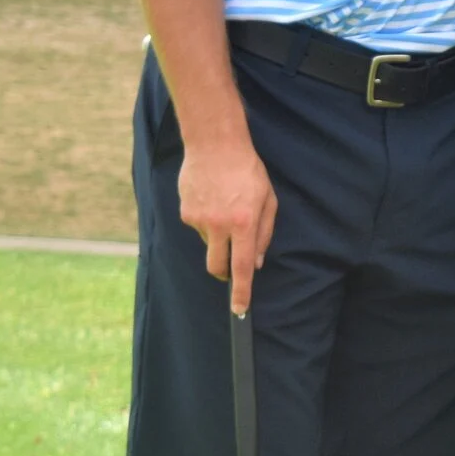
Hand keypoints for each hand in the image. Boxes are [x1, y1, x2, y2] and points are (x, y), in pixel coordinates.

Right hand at [178, 139, 277, 314]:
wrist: (215, 145)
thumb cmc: (248, 170)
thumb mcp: (269, 199)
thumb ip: (265, 232)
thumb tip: (256, 262)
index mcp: (245, 222)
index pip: (242, 266)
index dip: (241, 291)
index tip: (239, 310)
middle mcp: (220, 225)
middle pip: (217, 266)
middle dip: (224, 274)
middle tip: (231, 266)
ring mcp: (199, 220)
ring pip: (209, 244)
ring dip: (218, 238)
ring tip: (226, 208)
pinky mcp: (185, 213)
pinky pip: (198, 228)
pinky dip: (207, 221)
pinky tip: (212, 199)